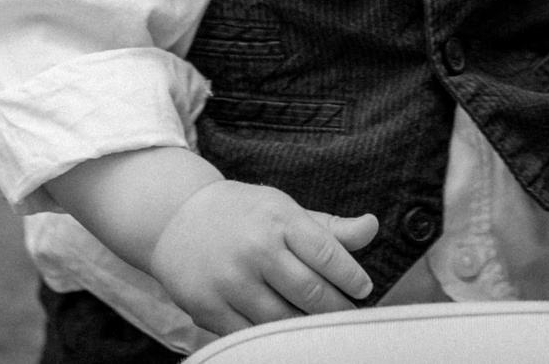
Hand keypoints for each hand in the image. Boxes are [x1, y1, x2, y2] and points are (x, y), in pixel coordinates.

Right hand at [147, 180, 377, 335]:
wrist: (175, 218)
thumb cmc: (241, 215)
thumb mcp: (283, 209)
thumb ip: (329, 227)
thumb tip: (373, 227)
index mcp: (278, 218)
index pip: (327, 252)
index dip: (352, 276)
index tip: (363, 288)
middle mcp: (255, 248)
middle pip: (310, 291)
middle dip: (337, 309)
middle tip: (349, 316)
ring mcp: (231, 280)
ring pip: (284, 319)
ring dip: (308, 327)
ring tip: (321, 325)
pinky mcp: (210, 307)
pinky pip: (253, 334)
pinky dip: (274, 338)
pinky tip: (287, 333)